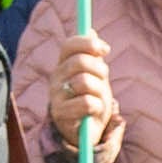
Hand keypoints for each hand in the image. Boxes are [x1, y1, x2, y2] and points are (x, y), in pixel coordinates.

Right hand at [50, 29, 118, 153]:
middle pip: (80, 62)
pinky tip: (93, 113)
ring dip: (99, 91)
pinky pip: (87, 103)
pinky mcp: (61, 113)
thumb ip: (91, 55)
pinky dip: (97, 107)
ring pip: (85, 82)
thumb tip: (91, 31)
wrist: (83, 132)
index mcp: (63, 65)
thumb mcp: (93, 75)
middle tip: (103, 80)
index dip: (88, 43)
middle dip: (99, 70)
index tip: (105, 50)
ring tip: (97, 99)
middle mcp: (56, 78)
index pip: (69, 45)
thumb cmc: (90, 100)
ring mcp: (56, 95)